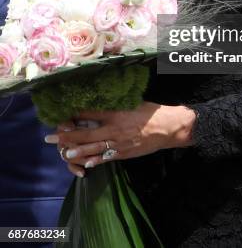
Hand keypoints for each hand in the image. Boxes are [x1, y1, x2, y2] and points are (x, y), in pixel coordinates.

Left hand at [45, 102, 196, 174]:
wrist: (168, 127)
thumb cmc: (151, 112)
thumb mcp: (133, 103)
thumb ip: (117, 105)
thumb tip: (103, 101)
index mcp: (116, 113)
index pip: (90, 113)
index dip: (74, 114)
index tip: (62, 112)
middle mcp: (114, 128)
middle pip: (86, 133)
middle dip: (67, 135)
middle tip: (51, 137)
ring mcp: (118, 143)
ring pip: (93, 148)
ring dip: (77, 150)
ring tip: (64, 151)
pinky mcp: (123, 153)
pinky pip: (106, 158)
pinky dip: (95, 160)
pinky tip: (85, 163)